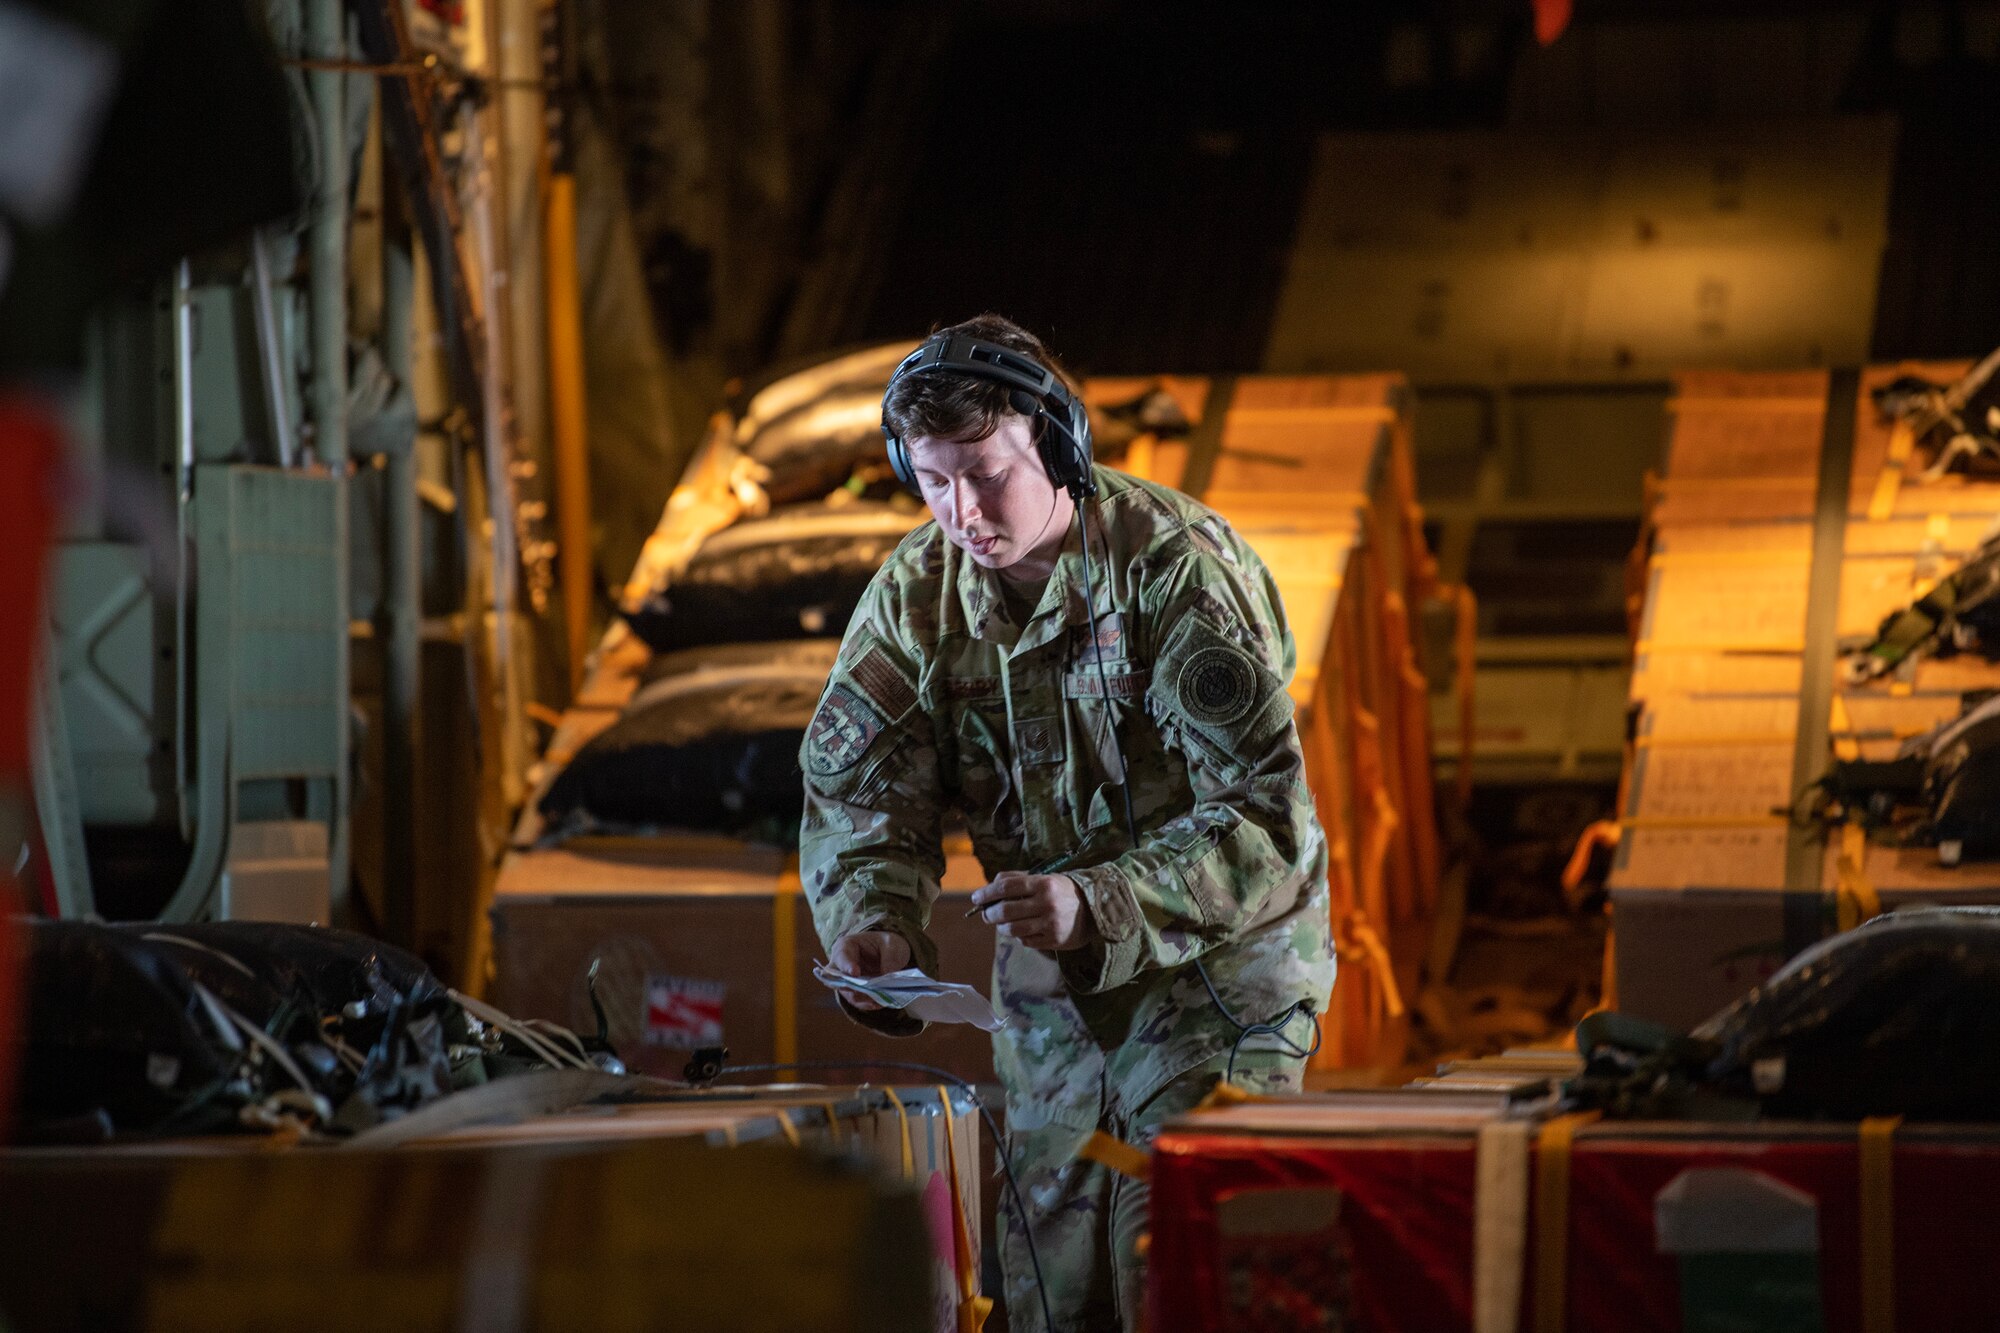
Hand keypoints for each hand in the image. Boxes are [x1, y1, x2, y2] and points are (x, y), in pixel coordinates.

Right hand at [829, 930, 911, 1011]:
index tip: (856, 973)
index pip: (841, 956)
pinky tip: (879, 1003)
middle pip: (836, 979)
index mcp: (846, 946)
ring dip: (862, 997)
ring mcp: (846, 981)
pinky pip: (857, 1002)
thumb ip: (890, 958)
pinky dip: (867, 1004)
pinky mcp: (853, 993)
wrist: (889, 954)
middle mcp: (840, 965)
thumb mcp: (892, 944)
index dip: (846, 966)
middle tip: (866, 990)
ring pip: (847, 993)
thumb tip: (887, 976)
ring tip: (877, 999)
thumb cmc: (886, 944)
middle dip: (850, 986)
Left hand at [969, 872, 1097, 950]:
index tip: (976, 898)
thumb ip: (1018, 879)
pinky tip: (1022, 930)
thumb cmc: (1063, 892)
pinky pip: (1025, 941)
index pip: (1005, 887)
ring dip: (1001, 927)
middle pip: (1005, 910)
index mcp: (1043, 884)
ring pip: (1012, 929)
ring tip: (1002, 924)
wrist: (1095, 910)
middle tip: (986, 914)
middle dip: (990, 913)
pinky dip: (1019, 936)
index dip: (986, 893)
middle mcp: (1046, 904)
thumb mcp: (1045, 878)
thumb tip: (991, 887)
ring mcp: (1050, 924)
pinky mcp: (1054, 940)